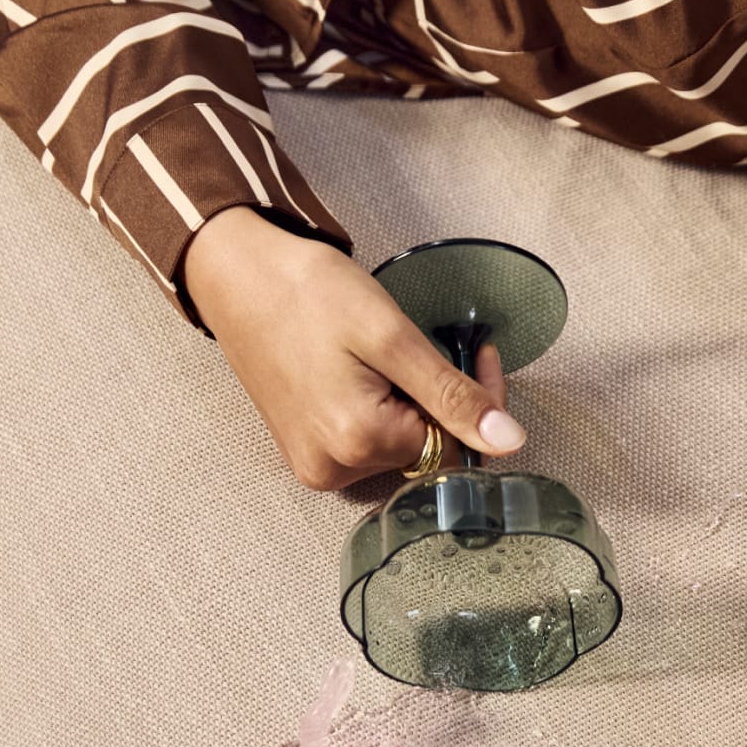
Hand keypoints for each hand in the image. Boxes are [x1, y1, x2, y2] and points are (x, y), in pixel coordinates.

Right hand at [182, 206, 525, 491]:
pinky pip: (363, 443)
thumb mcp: (391, 336)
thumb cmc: (307, 293)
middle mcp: (333, 470)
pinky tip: (360, 372)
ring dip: (407, 404)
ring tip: (383, 356)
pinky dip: (377, 410)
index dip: (476, 400)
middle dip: (439, 399)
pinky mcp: (304, 453)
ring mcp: (314, 466)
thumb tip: (509, 442)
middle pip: (424, 448)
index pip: (454, 445)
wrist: (236, 276)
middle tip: (429, 345)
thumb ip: (451, 395)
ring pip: (395, 446)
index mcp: (358, 443)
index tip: (479, 352)